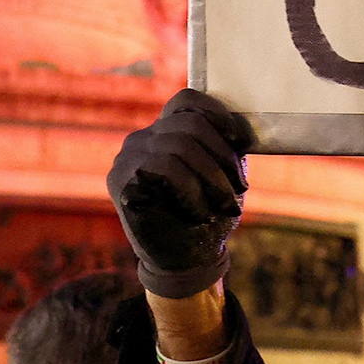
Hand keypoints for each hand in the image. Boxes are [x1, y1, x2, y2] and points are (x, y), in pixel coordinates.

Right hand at [108, 89, 253, 298]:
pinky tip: (199, 212)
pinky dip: (191, 191)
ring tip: (225, 203)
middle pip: (189, 125)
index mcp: (164, 132)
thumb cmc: (206, 215)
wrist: (184, 262)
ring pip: (178, 146)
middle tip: (240, 187)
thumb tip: (243, 129)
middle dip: (222, 157)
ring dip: (212, 177)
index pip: (185, 101)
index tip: (240, 141)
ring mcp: (127, 157)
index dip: (215, 112)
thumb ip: (224, 147)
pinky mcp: (120, 180)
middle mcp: (142, 138)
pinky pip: (164, 169)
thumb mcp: (222, 175)